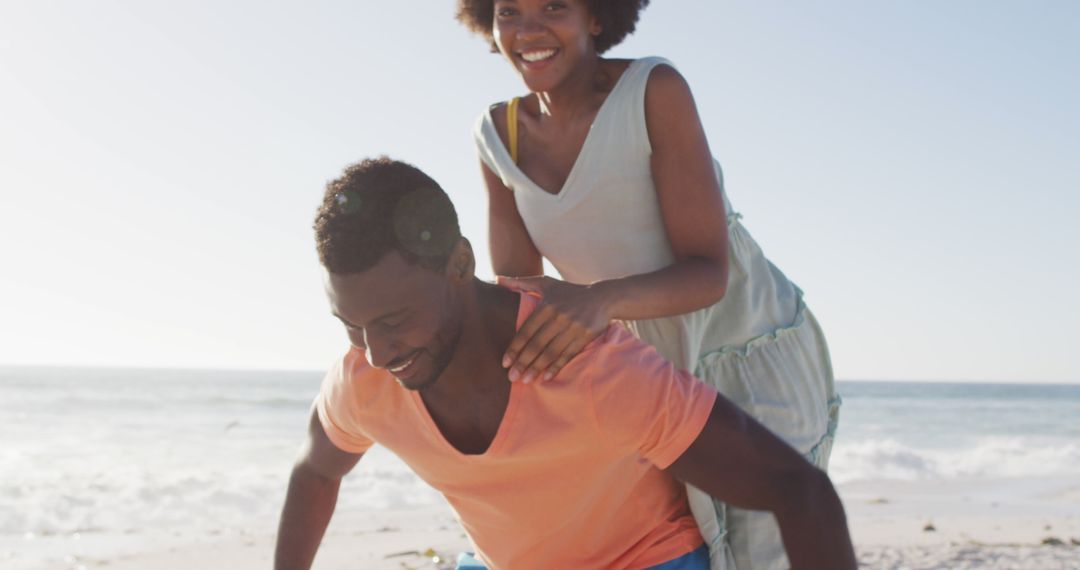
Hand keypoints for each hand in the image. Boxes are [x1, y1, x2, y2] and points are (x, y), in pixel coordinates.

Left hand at [497, 275, 611, 383]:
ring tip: (525, 380)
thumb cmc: (569, 292)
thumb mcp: (546, 283)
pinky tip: (546, 377)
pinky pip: (568, 355)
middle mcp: (558, 317)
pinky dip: (557, 367)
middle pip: (536, 344)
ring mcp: (573, 327)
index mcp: (546, 306)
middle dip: (522, 362)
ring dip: (537, 368)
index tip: (505, 362)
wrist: (603, 298)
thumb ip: (521, 283)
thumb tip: (497, 280)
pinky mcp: (585, 336)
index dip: (515, 348)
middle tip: (511, 377)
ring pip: (551, 352)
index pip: (526, 331)